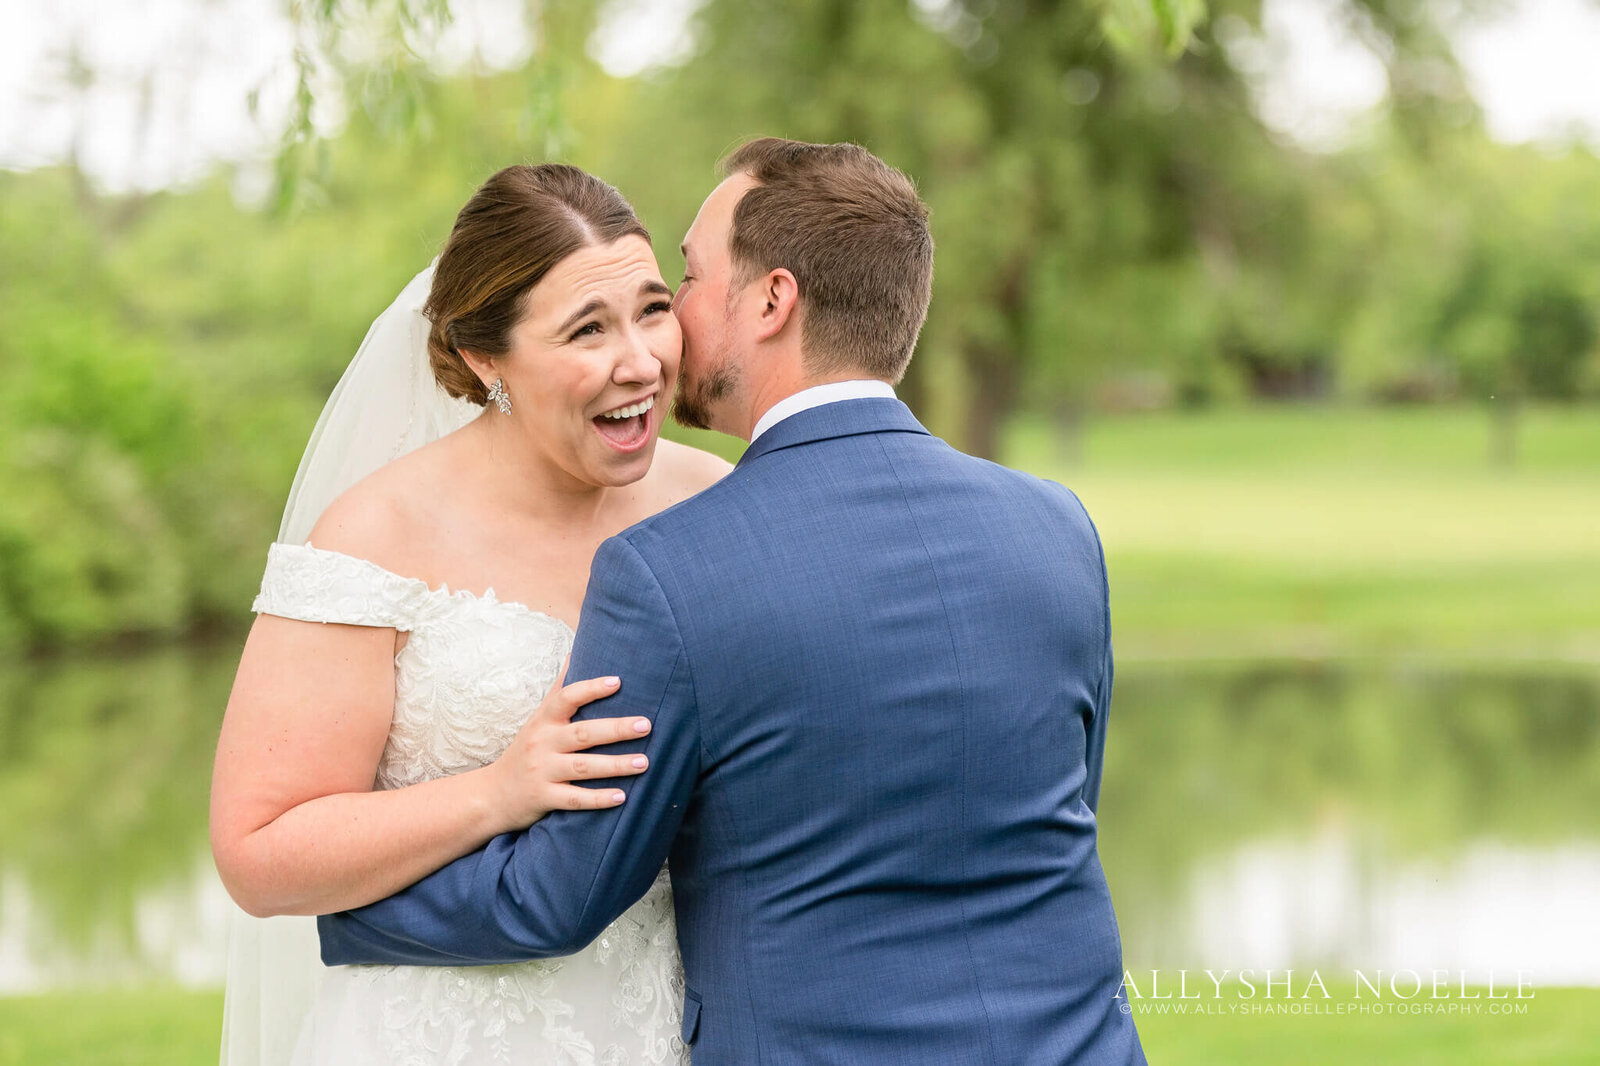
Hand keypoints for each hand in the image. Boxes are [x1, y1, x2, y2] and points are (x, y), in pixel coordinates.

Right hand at [482, 659, 651, 830]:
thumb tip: (575, 651)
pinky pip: (575, 799)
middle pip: (583, 734)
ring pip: (583, 767)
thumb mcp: (537, 718)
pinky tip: (622, 797)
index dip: (591, 689)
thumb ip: (559, 689)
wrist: (493, 795)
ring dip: (615, 765)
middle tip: (646, 725)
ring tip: (644, 762)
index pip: (566, 698)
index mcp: (544, 720)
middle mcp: (542, 743)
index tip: (618, 681)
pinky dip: (598, 799)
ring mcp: (543, 771)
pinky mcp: (544, 798)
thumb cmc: (526, 750)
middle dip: (616, 729)